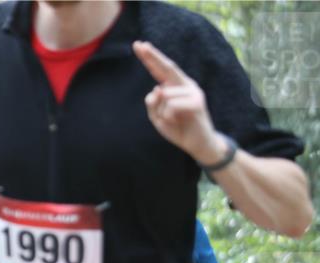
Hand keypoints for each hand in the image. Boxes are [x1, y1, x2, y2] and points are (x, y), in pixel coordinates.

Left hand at [133, 41, 226, 164]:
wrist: (197, 143)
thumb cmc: (177, 127)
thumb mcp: (157, 117)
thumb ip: (153, 104)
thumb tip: (158, 89)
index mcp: (174, 87)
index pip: (160, 70)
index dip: (150, 58)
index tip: (139, 45)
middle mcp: (185, 85)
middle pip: (167, 68)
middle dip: (152, 57)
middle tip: (141, 45)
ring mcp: (193, 91)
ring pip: (163, 95)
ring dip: (160, 112)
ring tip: (172, 120)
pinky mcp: (197, 102)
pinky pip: (171, 106)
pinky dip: (168, 117)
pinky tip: (179, 121)